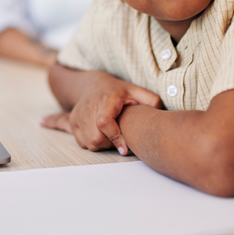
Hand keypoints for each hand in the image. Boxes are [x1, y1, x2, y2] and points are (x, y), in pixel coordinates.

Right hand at [41, 71, 161, 153]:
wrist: (91, 85)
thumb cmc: (117, 91)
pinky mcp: (73, 122)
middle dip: (110, 144)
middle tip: (121, 141)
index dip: (114, 137)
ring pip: (89, 142)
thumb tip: (160, 112)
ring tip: (112, 137)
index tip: (125, 149)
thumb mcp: (136, 91)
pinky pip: (82, 143)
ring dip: (102, 146)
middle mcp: (89, 106)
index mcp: (106, 99)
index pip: (104, 121)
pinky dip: (93, 144)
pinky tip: (102, 136)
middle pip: (95, 137)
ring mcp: (78, 115)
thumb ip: (150, 100)